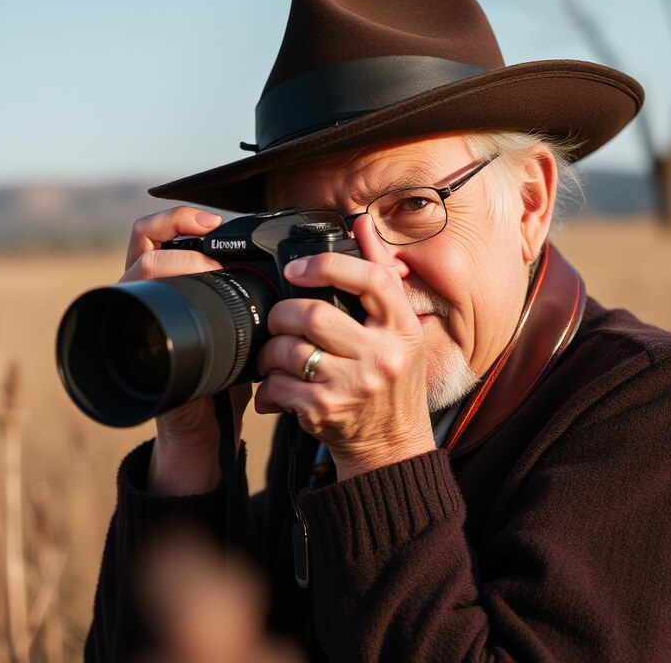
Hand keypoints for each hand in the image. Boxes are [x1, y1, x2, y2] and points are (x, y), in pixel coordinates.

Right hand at [123, 207, 249, 494]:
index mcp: (172, 284)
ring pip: (137, 262)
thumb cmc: (226, 376)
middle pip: (146, 240)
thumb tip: (286, 270)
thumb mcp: (242, 328)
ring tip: (210, 272)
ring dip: (176, 259)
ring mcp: (135, 312)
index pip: (158, 232)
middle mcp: (148, 293)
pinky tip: (190, 299)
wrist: (207, 425)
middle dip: (183, 237)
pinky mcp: (130, 333)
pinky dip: (156, 288)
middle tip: (217, 253)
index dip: (181, 218)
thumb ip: (247, 298)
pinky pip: (131, 298)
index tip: (214, 223)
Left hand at [254, 215, 434, 479]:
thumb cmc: (392, 382)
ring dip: (270, 352)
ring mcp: (355, 385)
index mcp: (402, 327)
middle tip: (279, 321)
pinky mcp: (327, 411)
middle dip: (283, 315)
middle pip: (315, 316)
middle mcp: (383, 356)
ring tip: (273, 356)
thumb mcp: (399, 329)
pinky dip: (267, 387)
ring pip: (289, 351)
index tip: (297, 268)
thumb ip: (380, 275)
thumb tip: (363, 223)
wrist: (392, 447)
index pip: (372, 280)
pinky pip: (278, 387)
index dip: (328, 265)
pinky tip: (275, 389)